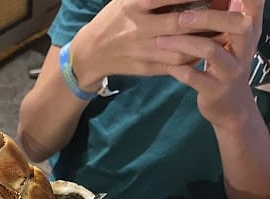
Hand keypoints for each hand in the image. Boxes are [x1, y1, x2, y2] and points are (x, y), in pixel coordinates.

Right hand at [72, 0, 214, 90]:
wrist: (91, 53)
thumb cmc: (114, 19)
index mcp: (134, 4)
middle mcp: (139, 28)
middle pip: (181, 23)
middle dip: (210, 21)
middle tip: (233, 19)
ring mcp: (142, 50)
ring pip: (180, 47)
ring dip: (205, 43)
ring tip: (225, 37)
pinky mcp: (145, 68)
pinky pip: (173, 64)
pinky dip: (192, 59)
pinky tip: (205, 53)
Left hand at [155, 0, 262, 126]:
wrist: (232, 108)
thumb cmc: (226, 66)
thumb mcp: (234, 40)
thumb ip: (226, 18)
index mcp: (250, 31)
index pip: (253, 5)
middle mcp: (245, 49)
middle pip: (234, 24)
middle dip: (206, 17)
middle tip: (180, 17)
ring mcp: (231, 71)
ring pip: (209, 50)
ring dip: (182, 43)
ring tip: (160, 40)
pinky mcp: (216, 90)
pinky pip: (194, 76)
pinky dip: (177, 69)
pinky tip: (166, 64)